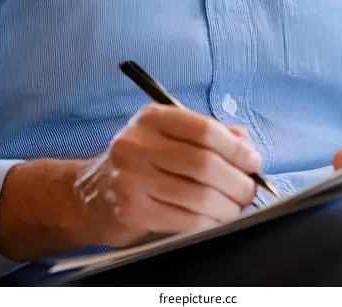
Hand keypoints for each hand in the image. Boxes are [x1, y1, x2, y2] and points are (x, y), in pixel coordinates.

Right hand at [76, 105, 260, 247]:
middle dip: (236, 181)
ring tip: (236, 208)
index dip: (235, 148)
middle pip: (203, 163)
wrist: (89, 195)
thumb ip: (204, 134)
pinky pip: (184, 220)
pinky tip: (215, 221)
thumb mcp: (165, 135)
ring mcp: (132, 178)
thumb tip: (243, 141)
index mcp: (151, 118)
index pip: (203, 130)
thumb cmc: (138, 162)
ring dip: (226, 206)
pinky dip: (208, 223)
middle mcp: (138, 144)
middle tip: (249, 190)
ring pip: (197, 195)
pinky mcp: (132, 210)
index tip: (253, 161)